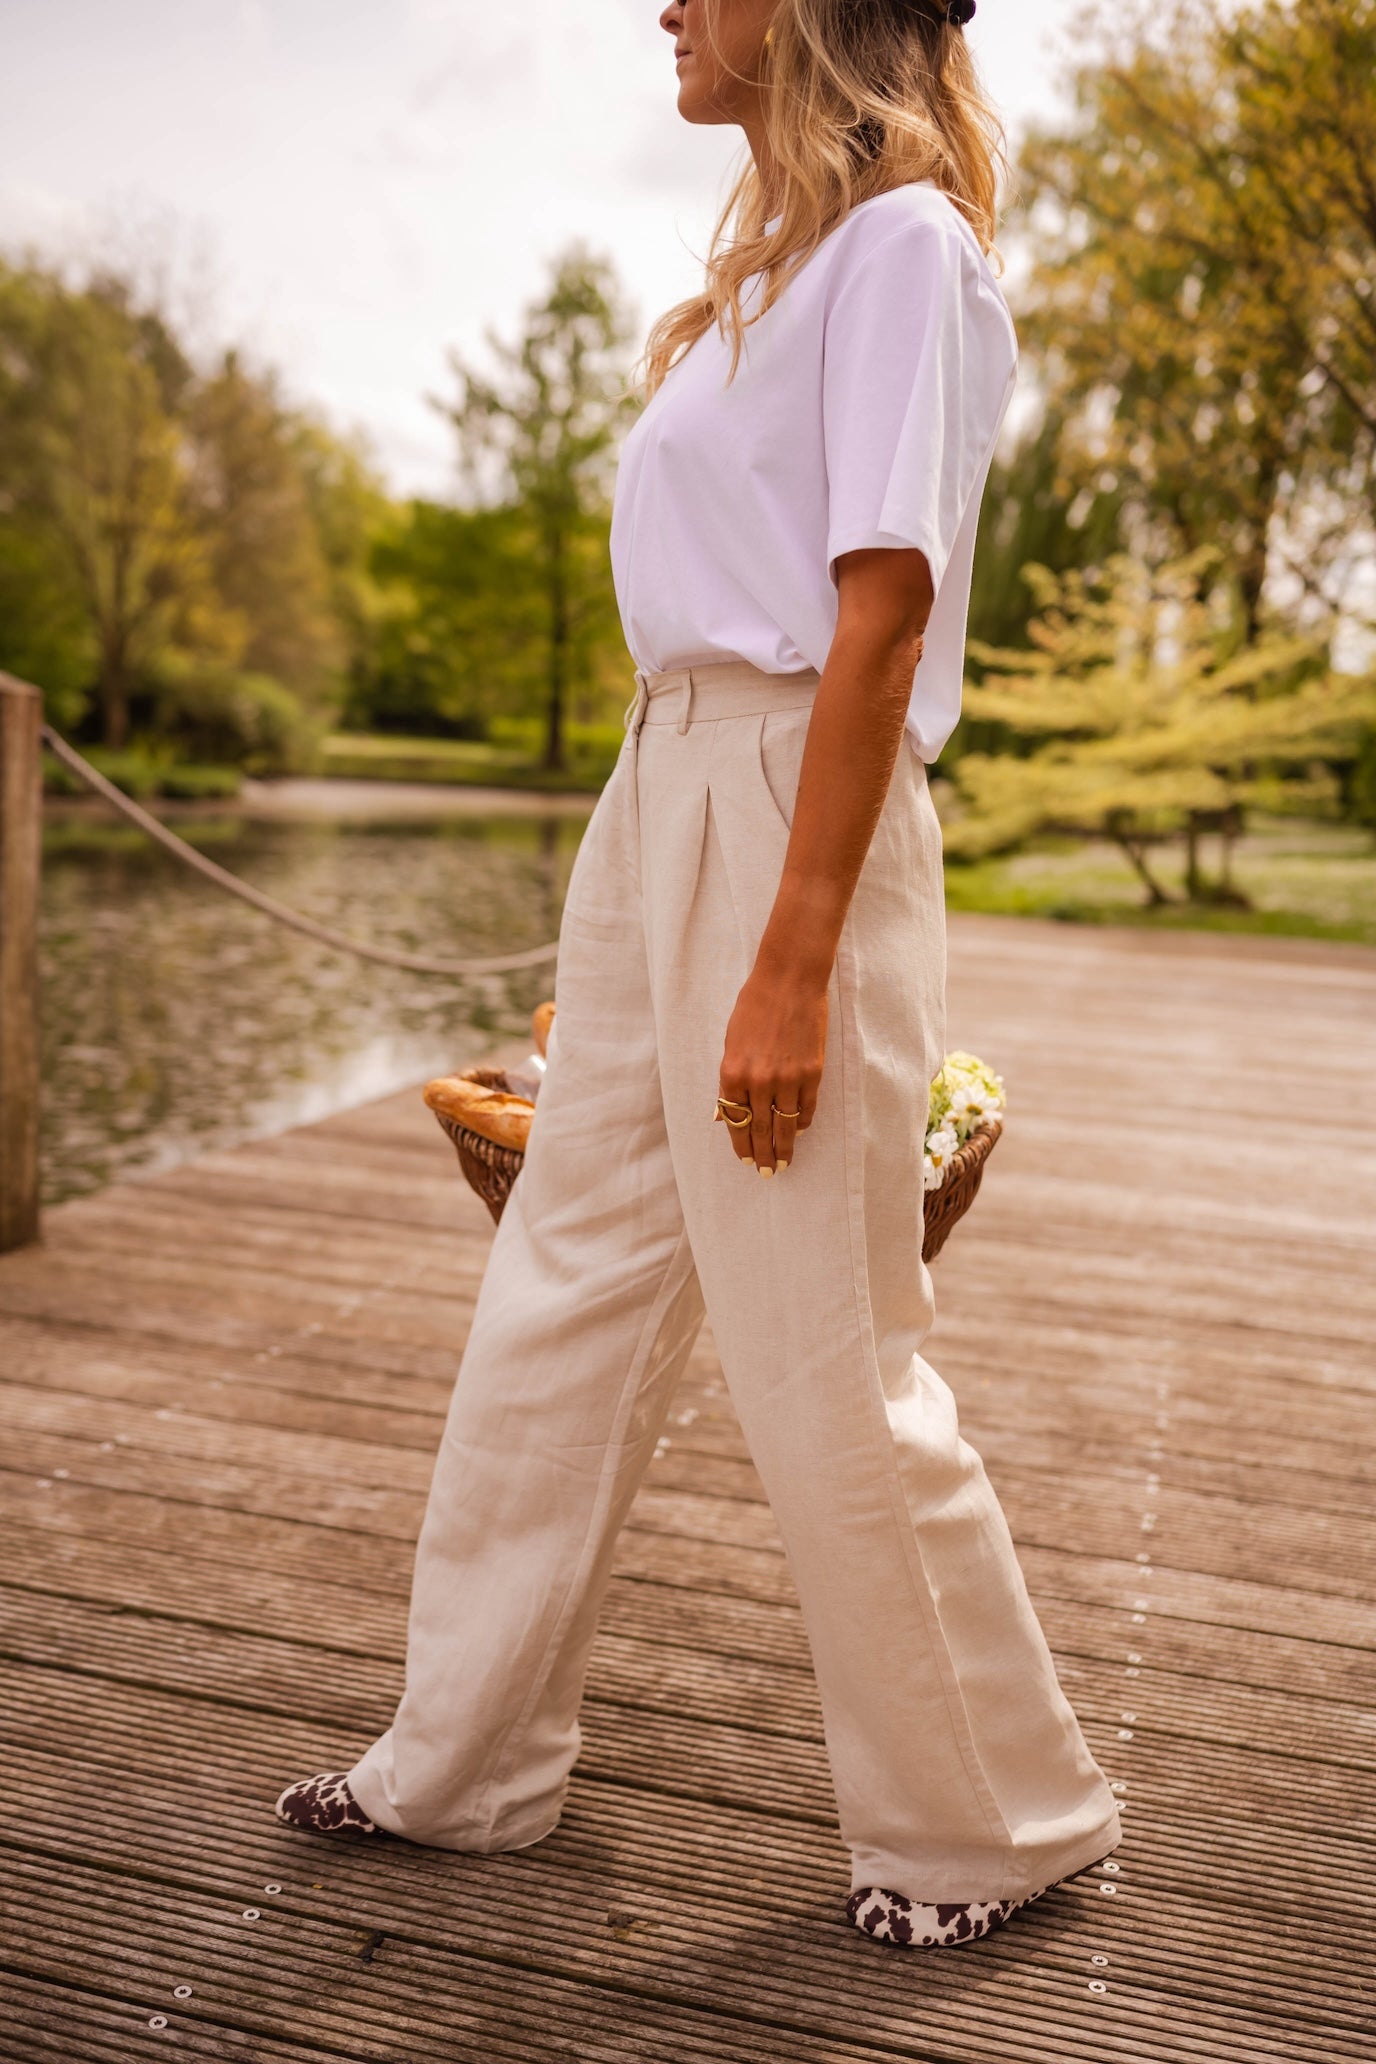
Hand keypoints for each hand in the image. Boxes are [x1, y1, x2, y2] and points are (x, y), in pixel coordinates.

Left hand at [715, 963, 827, 1174]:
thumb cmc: (754, 1006)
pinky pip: (807, 1108)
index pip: (735, 1121)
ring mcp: (788, 1078)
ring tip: (784, 1163)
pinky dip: (803, 1123)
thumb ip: (729, 1081)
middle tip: (767, 1173)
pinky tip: (799, 1131)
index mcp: (732, 1073)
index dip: (740, 1144)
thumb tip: (723, 1113)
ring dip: (785, 1148)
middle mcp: (759, 1081)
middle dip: (763, 1155)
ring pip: (785, 1125)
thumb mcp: (730, 1042)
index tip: (745, 1160)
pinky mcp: (812, 1072)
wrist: (789, 980)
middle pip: (760, 1129)